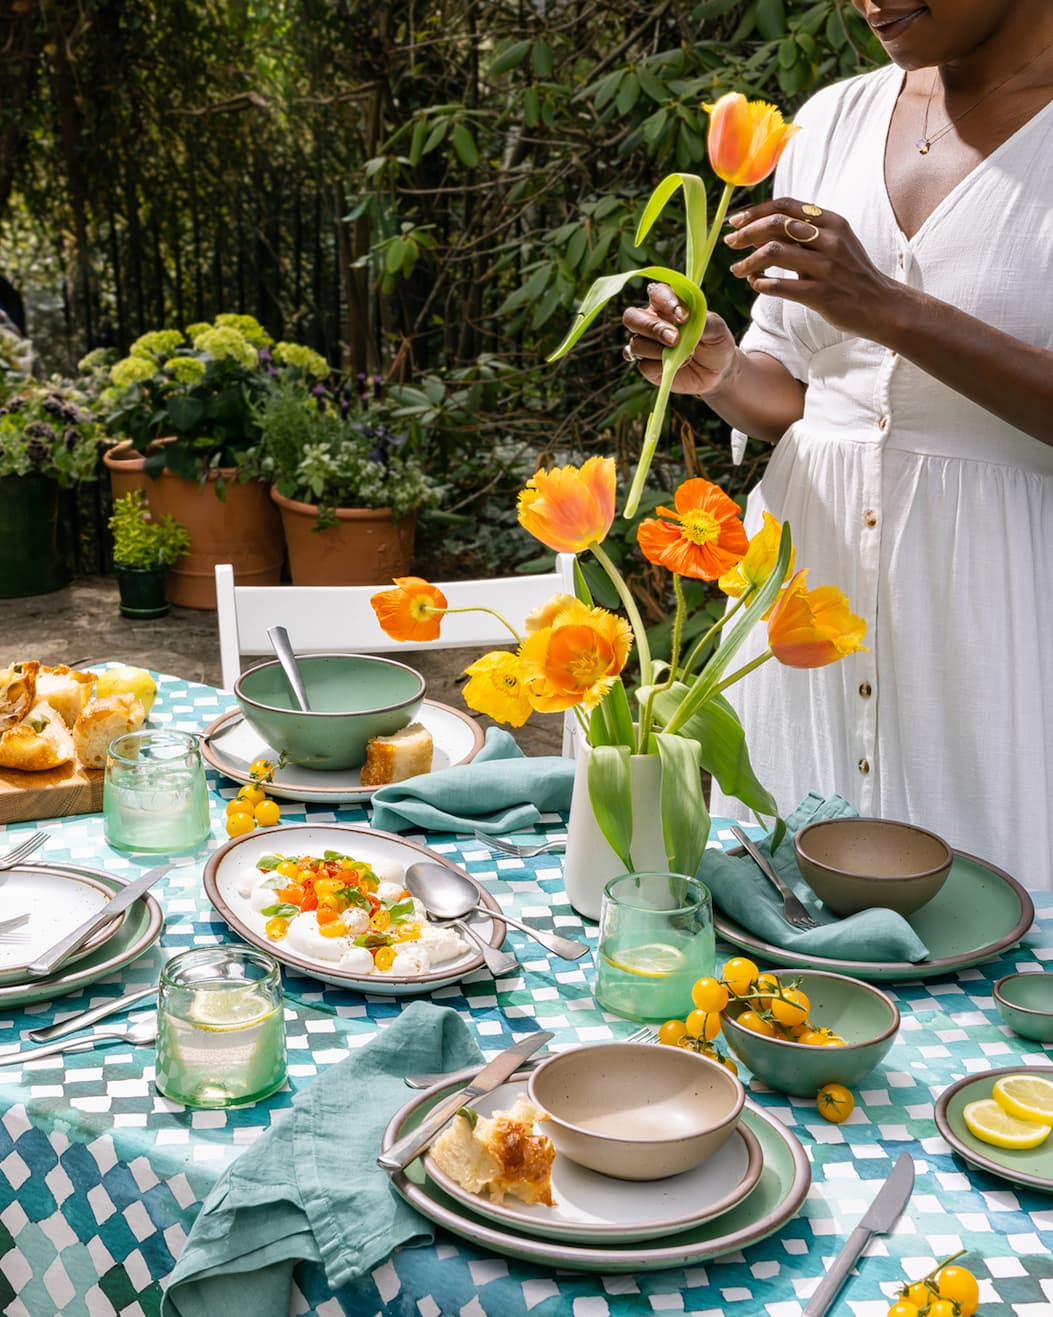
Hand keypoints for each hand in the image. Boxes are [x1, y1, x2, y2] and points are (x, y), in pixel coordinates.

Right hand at [621, 283, 738, 396]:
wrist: (718, 371)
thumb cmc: (716, 341)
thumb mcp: (717, 328)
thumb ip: (703, 322)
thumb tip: (686, 323)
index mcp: (668, 303)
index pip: (656, 293)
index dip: (666, 303)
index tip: (684, 317)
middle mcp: (652, 321)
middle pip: (632, 317)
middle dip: (653, 328)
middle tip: (675, 339)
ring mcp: (647, 344)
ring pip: (636, 343)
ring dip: (658, 351)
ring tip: (687, 356)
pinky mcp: (649, 366)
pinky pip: (643, 365)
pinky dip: (660, 367)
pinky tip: (677, 365)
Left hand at [723, 197, 899, 337]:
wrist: (882, 306)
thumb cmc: (851, 274)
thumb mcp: (835, 244)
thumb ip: (804, 234)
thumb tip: (761, 230)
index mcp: (832, 222)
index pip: (786, 206)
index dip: (756, 211)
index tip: (736, 222)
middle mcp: (830, 240)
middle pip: (776, 225)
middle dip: (746, 233)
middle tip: (730, 244)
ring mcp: (826, 267)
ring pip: (773, 253)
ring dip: (748, 262)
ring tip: (738, 270)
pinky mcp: (822, 295)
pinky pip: (780, 286)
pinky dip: (761, 284)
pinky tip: (755, 285)